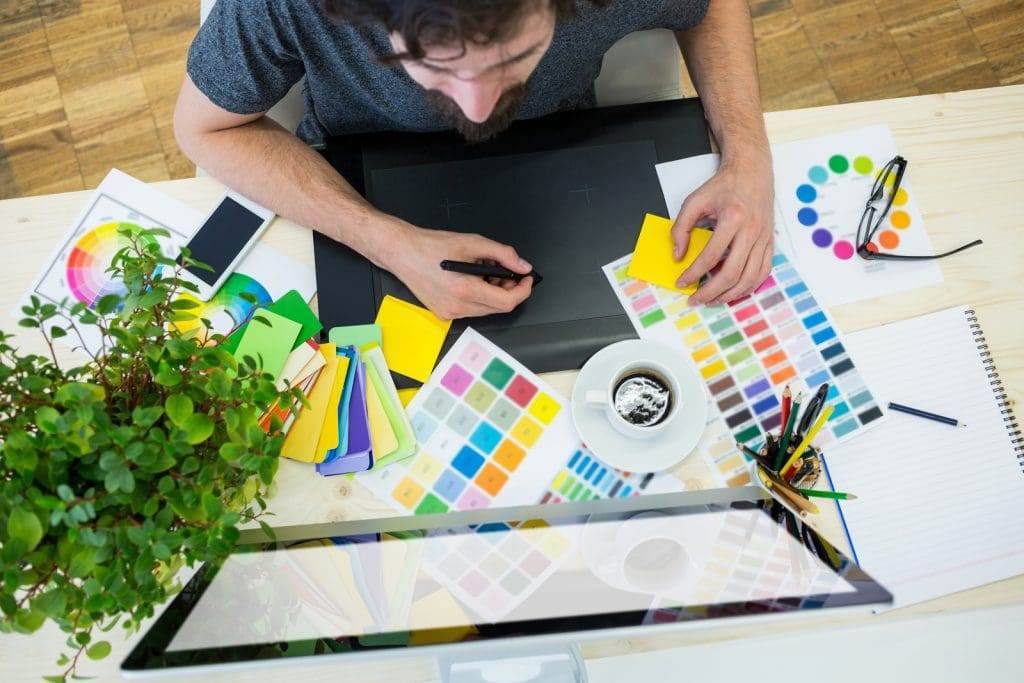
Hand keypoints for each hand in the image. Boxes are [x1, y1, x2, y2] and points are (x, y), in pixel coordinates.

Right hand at [384, 219, 533, 319]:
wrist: (402, 253)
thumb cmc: (430, 247)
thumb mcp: (472, 243)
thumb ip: (502, 254)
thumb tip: (521, 265)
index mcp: (465, 289)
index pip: (507, 301)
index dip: (523, 290)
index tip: (526, 279)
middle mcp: (457, 306)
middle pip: (499, 308)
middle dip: (509, 291)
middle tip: (509, 273)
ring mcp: (450, 313)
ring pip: (486, 310)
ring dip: (494, 294)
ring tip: (487, 273)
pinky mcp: (444, 314)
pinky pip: (472, 309)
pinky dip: (479, 296)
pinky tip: (473, 280)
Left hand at [671, 153, 774, 304]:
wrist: (752, 171)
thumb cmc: (724, 185)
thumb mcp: (695, 200)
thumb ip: (681, 228)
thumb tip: (678, 255)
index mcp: (732, 218)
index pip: (710, 256)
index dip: (693, 274)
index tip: (681, 282)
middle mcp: (751, 230)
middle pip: (731, 273)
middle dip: (710, 291)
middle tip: (695, 299)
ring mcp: (763, 238)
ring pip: (749, 277)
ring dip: (730, 295)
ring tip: (712, 300)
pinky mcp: (769, 242)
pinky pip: (762, 272)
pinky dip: (749, 287)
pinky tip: (734, 291)